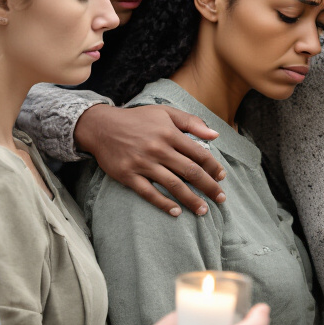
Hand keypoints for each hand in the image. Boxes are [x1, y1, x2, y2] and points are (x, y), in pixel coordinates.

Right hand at [76, 103, 226, 215]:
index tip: (222, 177)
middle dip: (209, 187)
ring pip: (173, 185)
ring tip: (203, 210)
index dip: (213, 167)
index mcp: (170, 134)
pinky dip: (163, 203)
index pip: (199, 154)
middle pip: (190, 171)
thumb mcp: (165, 112)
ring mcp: (143, 163)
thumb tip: (215, 135)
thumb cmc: (138, 119)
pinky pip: (149, 193)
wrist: (102, 126)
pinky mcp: (128, 175)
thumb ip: (191, 122)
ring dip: (191, 199)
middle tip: (221, 199)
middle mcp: (159, 149)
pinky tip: (176, 212)